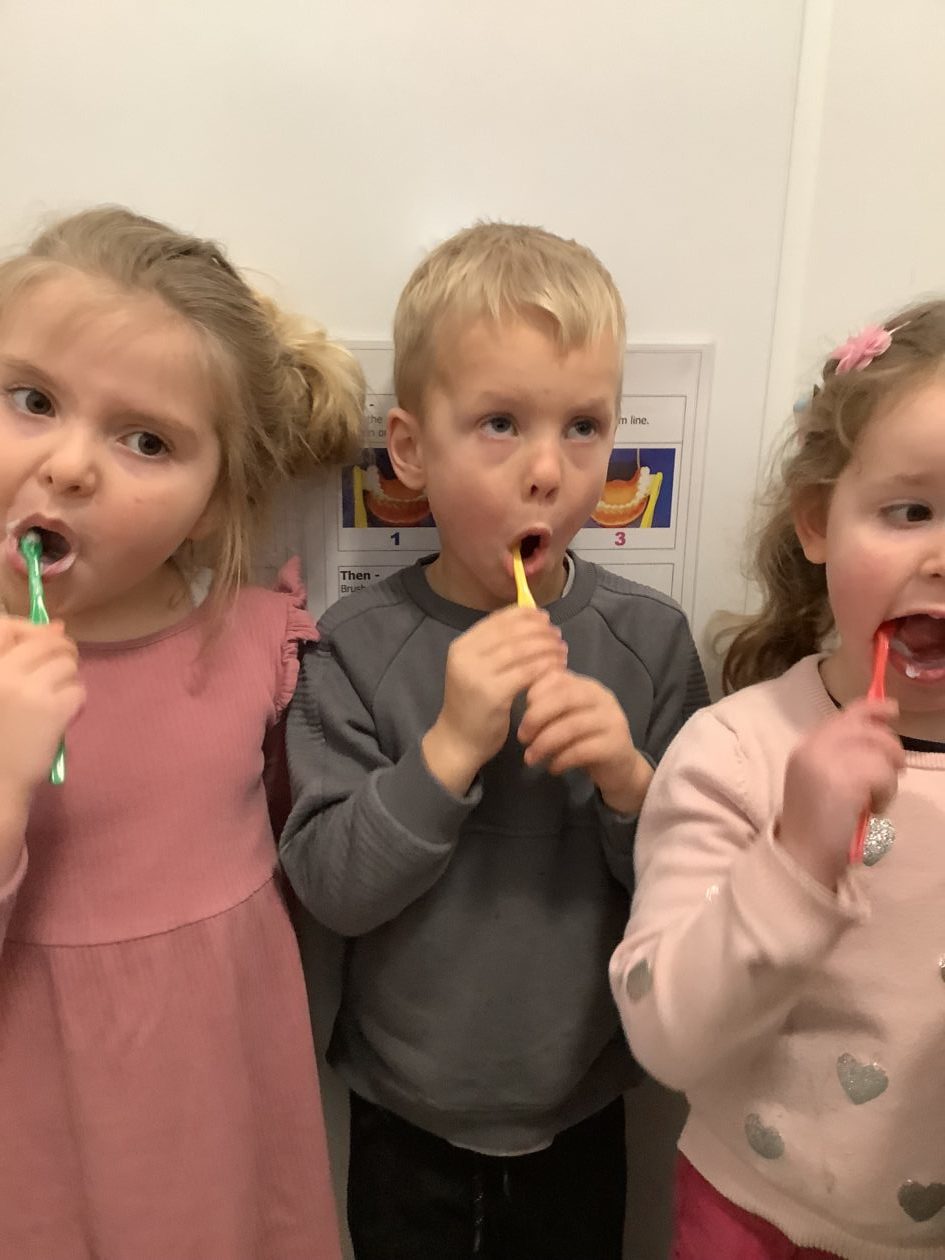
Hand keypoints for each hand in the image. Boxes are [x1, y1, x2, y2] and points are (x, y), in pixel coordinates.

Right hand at [0, 618, 83, 808]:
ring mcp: (28, 690)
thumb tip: (58, 625)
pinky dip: (76, 703)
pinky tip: (62, 716)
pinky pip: (78, 691)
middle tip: (61, 672)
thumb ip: (18, 657)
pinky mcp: (52, 710)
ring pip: (68, 665)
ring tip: (56, 699)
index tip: (46, 639)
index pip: (9, 626)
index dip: (35, 630)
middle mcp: (3, 672)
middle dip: (63, 653)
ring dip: (69, 681)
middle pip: (49, 642)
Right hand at [422, 606, 566, 793]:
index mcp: (462, 646)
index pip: (498, 620)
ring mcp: (477, 674)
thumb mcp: (477, 670)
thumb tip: (532, 623)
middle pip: (512, 632)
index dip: (525, 615)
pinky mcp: (492, 694)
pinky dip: (546, 666)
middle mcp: (465, 656)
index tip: (545, 618)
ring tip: (562, 651)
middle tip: (558, 636)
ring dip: (547, 647)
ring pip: (521, 650)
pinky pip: (527, 672)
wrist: (458, 741)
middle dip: (540, 631)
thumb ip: (497, 649)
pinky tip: (558, 668)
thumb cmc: (474, 705)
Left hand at [517, 669, 651, 813]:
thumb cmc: (586, 739)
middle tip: (522, 736)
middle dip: (537, 717)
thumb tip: (518, 698)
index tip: (522, 710)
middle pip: (565, 698)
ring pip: (572, 726)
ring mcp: (612, 721)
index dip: (535, 692)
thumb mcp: (568, 717)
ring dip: (545, 743)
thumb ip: (550, 705)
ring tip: (531, 758)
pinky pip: (582, 750)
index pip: (558, 677)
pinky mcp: (616, 746)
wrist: (621, 769)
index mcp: (587, 686)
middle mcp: (602, 698)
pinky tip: (552, 768)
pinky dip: (561, 759)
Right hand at [778, 697, 903, 888]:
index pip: (843, 716)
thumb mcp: (820, 780)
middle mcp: (812, 747)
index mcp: (805, 747)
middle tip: (898, 768)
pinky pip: (883, 773)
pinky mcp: (844, 779)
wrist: (801, 856)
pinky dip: (886, 793)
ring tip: (875, 799)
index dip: (870, 709)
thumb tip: (877, 734)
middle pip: (865, 727)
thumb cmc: (814, 825)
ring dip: (887, 777)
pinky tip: (873, 808)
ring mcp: (826, 761)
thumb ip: (839, 756)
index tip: (891, 709)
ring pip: (879, 751)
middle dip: (890, 745)